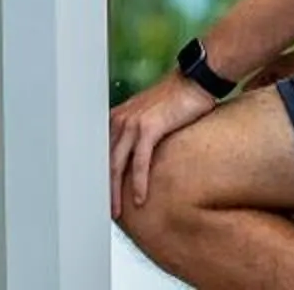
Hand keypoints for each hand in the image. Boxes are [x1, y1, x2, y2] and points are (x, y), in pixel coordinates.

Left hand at [108, 73, 216, 213]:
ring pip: (117, 164)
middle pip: (105, 161)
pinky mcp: (149, 127)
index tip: (98, 195)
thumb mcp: (151, 117)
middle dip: (102, 188)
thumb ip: (140, 135)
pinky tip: (139, 198)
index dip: (99, 175)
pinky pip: (140, 161)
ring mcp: (133, 122)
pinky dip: (139, 182)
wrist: (195, 80)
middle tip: (103, 211)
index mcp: (118, 117)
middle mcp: (120, 119)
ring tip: (117, 212)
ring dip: (115, 191)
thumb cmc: (178, 99)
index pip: (102, 152)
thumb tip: (137, 160)